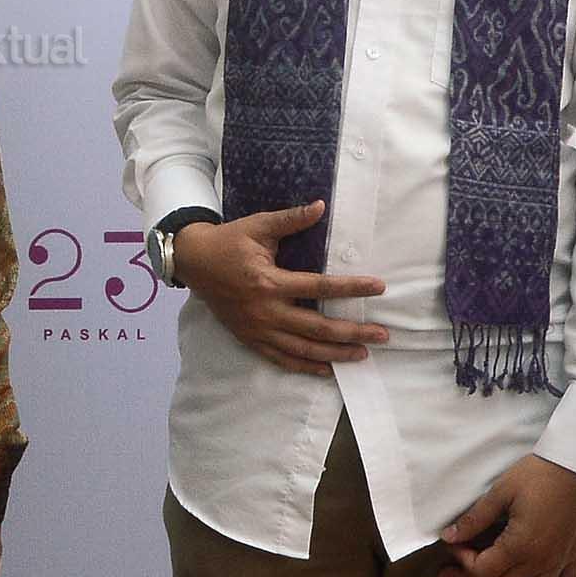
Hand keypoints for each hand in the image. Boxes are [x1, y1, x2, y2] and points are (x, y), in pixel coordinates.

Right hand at [169, 201, 386, 375]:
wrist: (193, 262)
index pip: (320, 287)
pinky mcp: (250, 339)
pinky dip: (305, 367)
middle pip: (317, 328)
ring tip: (362, 354)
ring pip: (302, 350)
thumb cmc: (229, 242)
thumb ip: (291, 220)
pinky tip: (327, 369)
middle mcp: (266, 311)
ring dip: (335, 354)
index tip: (379, 287)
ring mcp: (258, 329)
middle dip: (352, 332)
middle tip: (382, 334)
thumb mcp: (258, 226)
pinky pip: (281, 359)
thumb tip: (320, 206)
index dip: (351, 288)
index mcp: (269, 282)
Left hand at [437, 454, 575, 576]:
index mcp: (520, 546)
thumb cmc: (539, 475)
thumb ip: (475, 518)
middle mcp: (540, 562)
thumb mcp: (501, 492)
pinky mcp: (573, 559)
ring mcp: (559, 563)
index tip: (452, 547)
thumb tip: (449, 536)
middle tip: (450, 575)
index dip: (461, 563)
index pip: (482, 571)